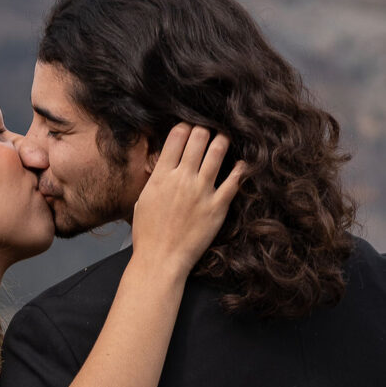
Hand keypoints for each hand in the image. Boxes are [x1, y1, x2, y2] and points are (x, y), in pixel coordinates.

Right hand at [131, 124, 244, 279]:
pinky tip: (242, 164)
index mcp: (161, 176)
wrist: (160, 260)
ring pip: (218, 151)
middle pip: (198, 137)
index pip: (177, 135)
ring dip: (222, 141)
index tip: (190, 128)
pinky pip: (235, 180)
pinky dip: (240, 168)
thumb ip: (156, 179)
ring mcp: (201, 192)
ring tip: (224, 140)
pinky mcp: (217, 206)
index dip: (185, 126)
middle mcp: (182, 179)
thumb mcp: (143, 200)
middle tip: (208, 132)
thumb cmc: (148, 234)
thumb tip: (165, 165)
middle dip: (204, 130)